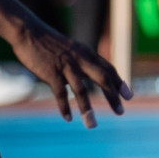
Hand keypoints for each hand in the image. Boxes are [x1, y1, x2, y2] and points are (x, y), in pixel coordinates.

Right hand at [12, 20, 130, 128]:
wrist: (30, 32)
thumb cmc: (50, 43)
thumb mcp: (73, 49)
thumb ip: (82, 63)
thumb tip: (88, 80)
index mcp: (87, 53)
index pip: (109, 69)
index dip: (120, 83)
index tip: (129, 96)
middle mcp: (80, 59)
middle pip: (102, 79)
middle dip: (113, 96)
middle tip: (121, 112)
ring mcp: (66, 66)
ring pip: (81, 90)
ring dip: (87, 109)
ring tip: (92, 125)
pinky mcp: (50, 72)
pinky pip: (60, 93)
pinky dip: (65, 106)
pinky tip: (68, 118)